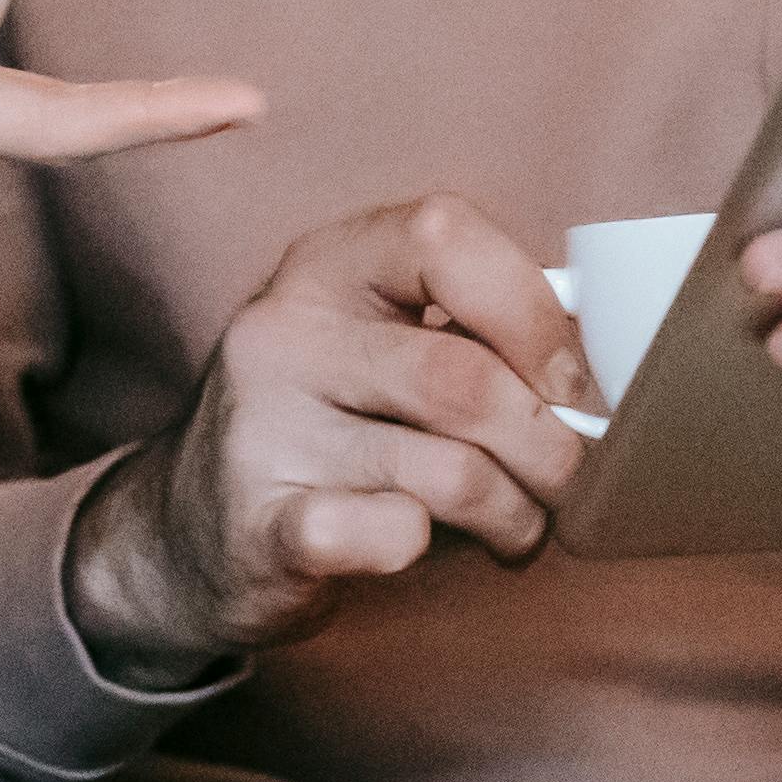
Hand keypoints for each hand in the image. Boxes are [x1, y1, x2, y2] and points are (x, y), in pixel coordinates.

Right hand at [64, 195, 595, 686]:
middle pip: (462, 376)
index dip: (534, 312)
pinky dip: (422, 548)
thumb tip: (597, 370)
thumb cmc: (323, 429)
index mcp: (327, 265)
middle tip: (565, 482)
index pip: (445, 234)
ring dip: (514, 513)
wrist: (184, 530)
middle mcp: (283, 330)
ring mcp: (262, 428)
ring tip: (515, 527)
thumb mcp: (374, 343)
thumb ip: (467, 329)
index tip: (570, 385)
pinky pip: (381, 534)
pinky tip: (416, 546)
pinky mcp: (260, 526)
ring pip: (448, 469)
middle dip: (549, 445)